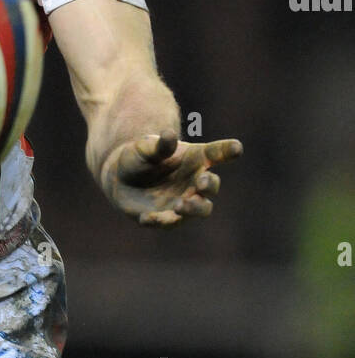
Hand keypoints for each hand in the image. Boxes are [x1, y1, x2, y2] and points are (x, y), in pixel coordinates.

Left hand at [101, 130, 242, 225]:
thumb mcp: (146, 147)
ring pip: (200, 209)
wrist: (120, 178)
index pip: (215, 153)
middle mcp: (194, 182)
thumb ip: (160, 146)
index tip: (237, 148)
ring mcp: (184, 201)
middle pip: (211, 186)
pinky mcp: (166, 217)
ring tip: (181, 205)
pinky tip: (146, 217)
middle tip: (201, 182)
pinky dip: (159, 221)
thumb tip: (169, 135)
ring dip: (194, 208)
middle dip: (209, 185)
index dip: (227, 150)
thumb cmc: (141, 157)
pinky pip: (168, 223)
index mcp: (195, 159)